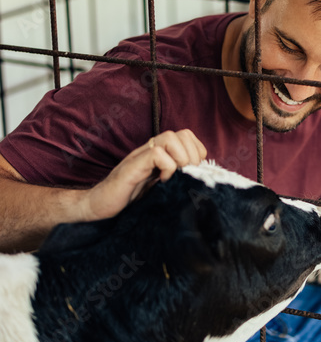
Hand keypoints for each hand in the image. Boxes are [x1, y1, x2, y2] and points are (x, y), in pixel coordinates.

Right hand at [78, 129, 206, 221]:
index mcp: (160, 153)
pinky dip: (166, 167)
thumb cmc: (129, 200)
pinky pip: (156, 154)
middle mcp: (151, 150)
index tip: (194, 172)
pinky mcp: (131, 167)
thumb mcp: (160, 188)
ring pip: (170, 138)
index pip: (188, 136)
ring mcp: (140, 156)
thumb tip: (201, 180)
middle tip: (187, 176)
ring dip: (181, 158)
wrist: (98, 207)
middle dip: (192, 155)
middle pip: (182, 133)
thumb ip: (176, 179)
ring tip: (176, 177)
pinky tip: (163, 181)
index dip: (197, 152)